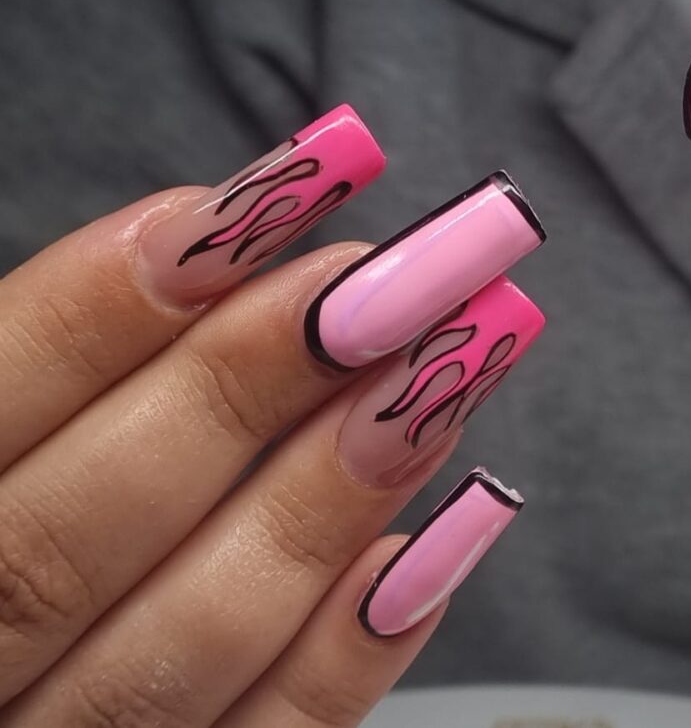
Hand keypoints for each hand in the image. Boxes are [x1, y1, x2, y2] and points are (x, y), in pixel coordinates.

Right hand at [0, 105, 543, 723]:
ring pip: (195, 636)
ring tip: (455, 367)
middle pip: (85, 533)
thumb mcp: (12, 428)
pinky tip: (459, 520)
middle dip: (250, 384)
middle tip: (397, 272)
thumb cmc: (16, 524)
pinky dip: (363, 640)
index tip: (260, 200)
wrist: (23, 677)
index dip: (105, 305)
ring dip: (336, 490)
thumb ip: (60, 378)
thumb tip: (219, 236)